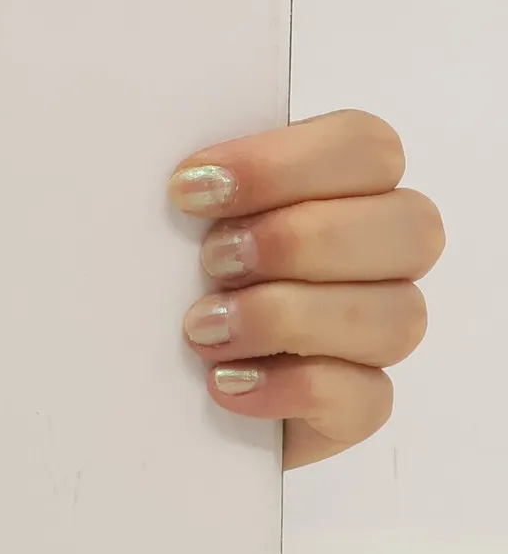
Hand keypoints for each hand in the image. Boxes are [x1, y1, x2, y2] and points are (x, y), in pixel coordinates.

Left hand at [169, 111, 442, 467]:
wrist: (143, 389)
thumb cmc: (161, 285)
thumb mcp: (167, 227)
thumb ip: (193, 190)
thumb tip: (180, 177)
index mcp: (341, 188)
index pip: (365, 146)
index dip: (282, 164)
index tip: (188, 190)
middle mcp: (377, 257)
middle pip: (410, 225)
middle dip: (299, 240)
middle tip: (211, 261)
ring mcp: (374, 334)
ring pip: (397, 315)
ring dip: (287, 316)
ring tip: (202, 329)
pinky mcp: (357, 407)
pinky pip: (366, 397)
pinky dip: (290, 387)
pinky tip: (224, 382)